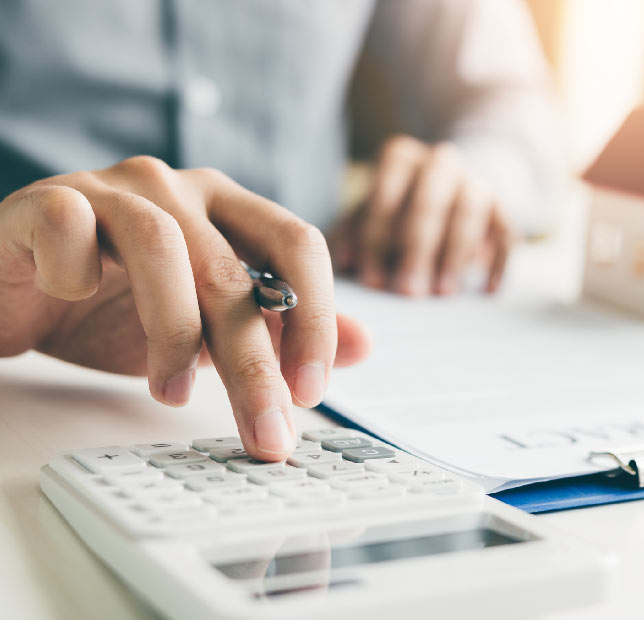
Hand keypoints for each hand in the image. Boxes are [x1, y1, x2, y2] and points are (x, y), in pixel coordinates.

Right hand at [0, 156, 369, 459]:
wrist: (16, 289)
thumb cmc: (115, 305)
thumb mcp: (209, 326)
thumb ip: (281, 329)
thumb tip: (364, 345)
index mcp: (228, 208)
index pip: (297, 244)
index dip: (314, 317)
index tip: (311, 392)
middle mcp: (179, 188)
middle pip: (233, 269)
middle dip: (253, 363)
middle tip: (265, 433)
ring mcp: (112, 188)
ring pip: (163, 248)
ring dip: (172, 333)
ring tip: (172, 394)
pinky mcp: (47, 200)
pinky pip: (71, 226)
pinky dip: (76, 274)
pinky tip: (72, 301)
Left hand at [331, 135, 513, 295]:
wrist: (455, 185)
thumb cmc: (400, 208)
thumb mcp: (372, 212)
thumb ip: (353, 233)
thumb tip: (344, 262)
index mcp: (400, 159)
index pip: (385, 194)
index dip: (377, 240)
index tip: (372, 282)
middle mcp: (440, 162)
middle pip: (429, 203)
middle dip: (418, 250)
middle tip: (409, 292)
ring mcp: (476, 181)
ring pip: (469, 214)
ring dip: (455, 255)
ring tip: (443, 293)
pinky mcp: (504, 206)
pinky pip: (506, 232)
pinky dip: (498, 262)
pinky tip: (487, 291)